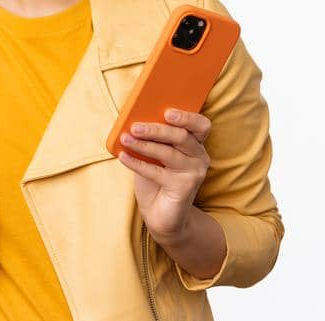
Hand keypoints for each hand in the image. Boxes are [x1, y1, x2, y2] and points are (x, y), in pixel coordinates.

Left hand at [117, 108, 212, 239]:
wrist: (161, 214)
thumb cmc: (156, 178)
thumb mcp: (153, 154)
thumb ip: (151, 138)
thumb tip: (133, 120)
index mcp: (195, 143)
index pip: (201, 125)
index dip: (186, 117)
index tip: (167, 112)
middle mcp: (199, 157)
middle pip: (182, 137)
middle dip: (156, 130)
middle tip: (135, 126)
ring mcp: (194, 173)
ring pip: (168, 153)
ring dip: (143, 145)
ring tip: (125, 139)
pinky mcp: (184, 188)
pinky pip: (157, 172)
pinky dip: (137, 163)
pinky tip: (123, 156)